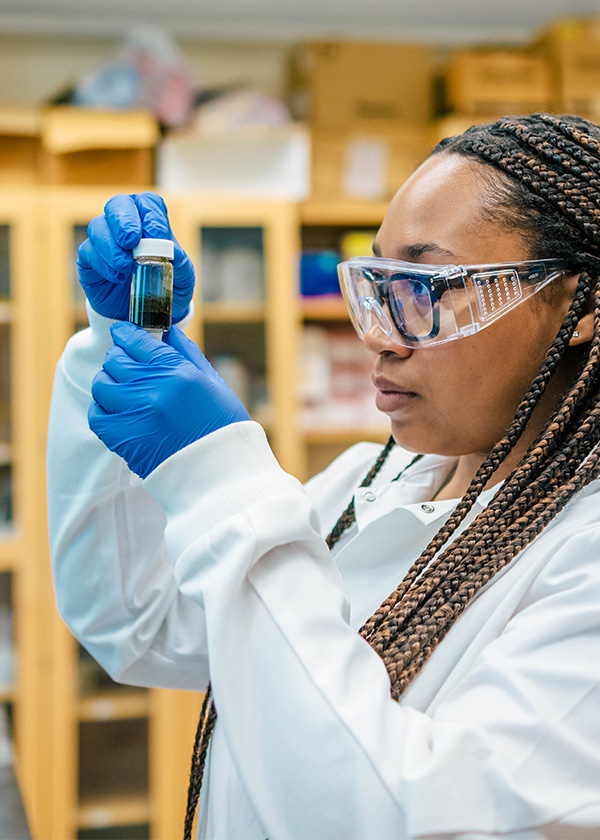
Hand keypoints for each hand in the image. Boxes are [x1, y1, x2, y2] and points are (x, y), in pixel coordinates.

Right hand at [77, 192, 194, 321]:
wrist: (148, 317)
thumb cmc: (166, 289)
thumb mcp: (183, 278)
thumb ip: (179, 262)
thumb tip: (170, 250)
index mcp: (149, 222)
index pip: (148, 203)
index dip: (151, 213)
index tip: (157, 234)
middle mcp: (124, 225)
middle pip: (117, 205)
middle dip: (123, 220)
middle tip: (131, 240)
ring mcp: (104, 241)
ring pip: (98, 227)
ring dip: (111, 246)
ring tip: (125, 266)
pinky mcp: (89, 260)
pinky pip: (87, 252)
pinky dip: (102, 263)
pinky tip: (117, 276)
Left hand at [88, 322, 250, 477]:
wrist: (219, 471)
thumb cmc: (222, 427)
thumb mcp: (213, 383)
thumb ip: (187, 355)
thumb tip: (168, 334)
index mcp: (177, 372)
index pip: (137, 340)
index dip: (125, 333)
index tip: (122, 332)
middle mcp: (153, 389)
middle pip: (116, 360)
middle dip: (118, 356)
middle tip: (124, 361)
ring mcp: (135, 413)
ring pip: (102, 384)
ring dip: (108, 382)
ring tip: (120, 388)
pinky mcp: (122, 438)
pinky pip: (96, 414)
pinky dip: (101, 408)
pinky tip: (114, 409)